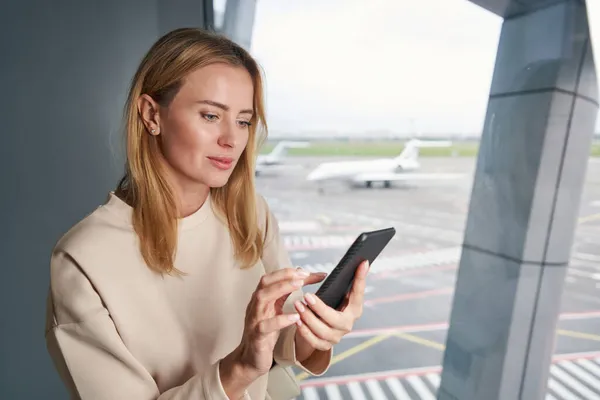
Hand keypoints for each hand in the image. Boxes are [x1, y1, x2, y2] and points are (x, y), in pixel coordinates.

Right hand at [221, 267, 324, 390]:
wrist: (250, 358)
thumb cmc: (265, 332)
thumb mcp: (275, 309)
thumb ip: (284, 293)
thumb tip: (299, 275)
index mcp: (261, 298)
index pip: (272, 277)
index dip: (288, 272)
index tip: (307, 272)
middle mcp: (256, 305)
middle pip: (265, 282)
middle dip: (284, 275)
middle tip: (303, 275)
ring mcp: (254, 319)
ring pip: (262, 298)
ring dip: (281, 289)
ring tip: (299, 286)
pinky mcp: (257, 335)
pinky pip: (266, 325)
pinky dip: (281, 319)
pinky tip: (295, 316)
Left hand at [294, 260, 368, 350]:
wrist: (321, 328)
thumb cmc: (330, 304)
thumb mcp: (336, 293)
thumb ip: (344, 280)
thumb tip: (360, 261)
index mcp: (354, 310)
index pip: (359, 293)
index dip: (360, 278)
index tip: (362, 262)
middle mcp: (347, 325)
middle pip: (335, 319)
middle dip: (319, 308)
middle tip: (306, 295)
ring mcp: (336, 337)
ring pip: (322, 331)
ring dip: (308, 318)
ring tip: (297, 305)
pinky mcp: (324, 345)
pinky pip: (314, 341)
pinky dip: (304, 331)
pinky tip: (297, 320)